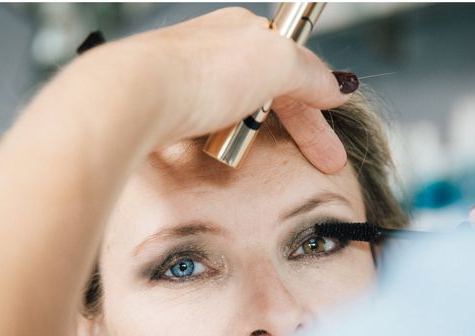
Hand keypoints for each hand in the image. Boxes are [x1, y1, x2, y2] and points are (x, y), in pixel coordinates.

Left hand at [73, 7, 354, 172]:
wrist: (137, 96)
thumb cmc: (201, 74)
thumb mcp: (276, 62)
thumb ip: (311, 73)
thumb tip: (337, 86)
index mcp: (246, 32)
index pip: (298, 69)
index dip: (320, 108)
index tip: (332, 145)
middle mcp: (219, 50)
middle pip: (272, 93)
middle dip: (299, 128)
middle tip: (322, 163)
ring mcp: (193, 77)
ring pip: (241, 112)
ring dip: (253, 134)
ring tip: (247, 151)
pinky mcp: (171, 104)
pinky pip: (211, 125)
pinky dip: (222, 140)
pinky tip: (221, 151)